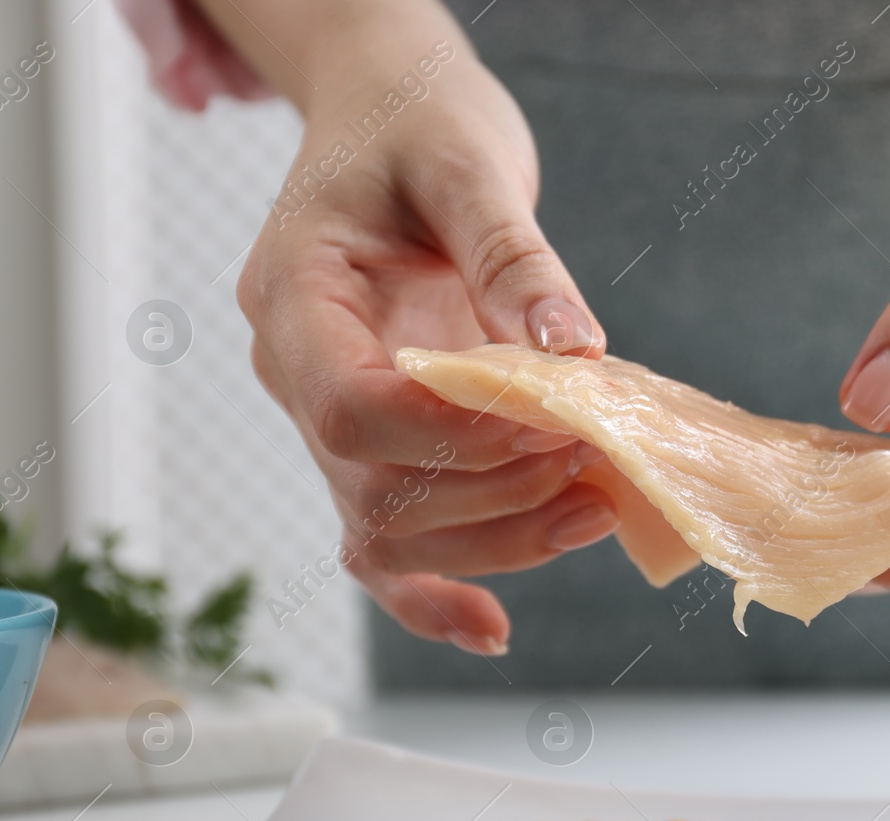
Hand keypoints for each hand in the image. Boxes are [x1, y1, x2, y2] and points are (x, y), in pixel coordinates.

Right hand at [237, 36, 615, 654]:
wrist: (391, 124)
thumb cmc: (414, 125)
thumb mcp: (466, 161)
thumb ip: (513, 256)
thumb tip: (574, 350)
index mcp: (295, 296)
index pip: (349, 408)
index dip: (451, 438)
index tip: (547, 422)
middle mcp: (298, 372)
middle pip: (376, 489)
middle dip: (495, 494)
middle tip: (593, 456)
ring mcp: (332, 418)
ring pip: (388, 533)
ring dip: (496, 541)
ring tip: (595, 505)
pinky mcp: (380, 444)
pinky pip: (387, 545)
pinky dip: (437, 595)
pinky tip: (494, 627)